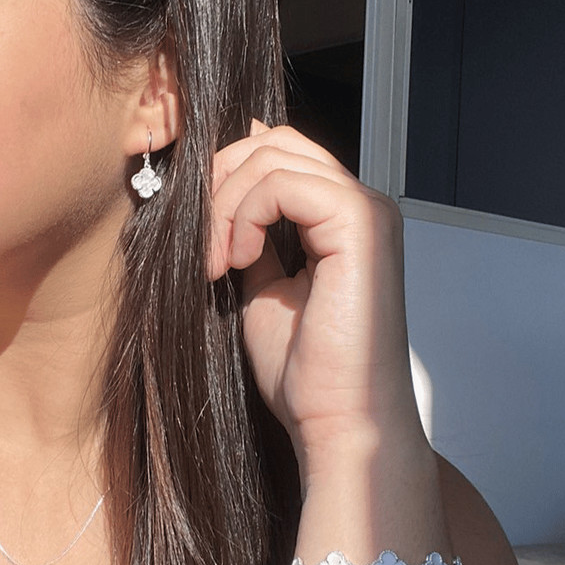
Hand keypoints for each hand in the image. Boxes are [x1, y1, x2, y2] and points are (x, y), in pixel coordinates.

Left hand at [209, 121, 426, 486]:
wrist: (339, 423)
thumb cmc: (303, 368)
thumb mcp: (259, 285)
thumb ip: (246, 233)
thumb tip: (214, 190)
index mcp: (341, 214)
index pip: (276, 150)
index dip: (225, 173)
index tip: (197, 232)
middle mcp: (362, 201)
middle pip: (272, 141)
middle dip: (218, 181)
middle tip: (200, 245)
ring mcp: (366, 207)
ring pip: (271, 155)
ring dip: (224, 205)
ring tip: (216, 263)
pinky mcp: (361, 222)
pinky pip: (281, 183)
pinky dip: (242, 216)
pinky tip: (237, 261)